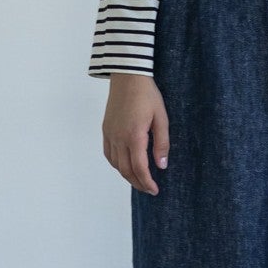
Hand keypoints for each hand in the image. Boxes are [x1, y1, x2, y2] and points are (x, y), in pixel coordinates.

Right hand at [102, 74, 169, 193]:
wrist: (127, 77)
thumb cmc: (147, 95)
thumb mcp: (161, 118)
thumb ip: (161, 143)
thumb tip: (161, 166)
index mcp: (134, 136)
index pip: (139, 168)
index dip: (147, 182)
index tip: (155, 190)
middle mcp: (119, 138)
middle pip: (126, 170)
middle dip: (138, 183)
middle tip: (149, 190)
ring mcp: (110, 134)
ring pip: (116, 164)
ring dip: (127, 176)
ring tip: (139, 180)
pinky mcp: (106, 130)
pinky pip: (108, 154)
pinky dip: (116, 164)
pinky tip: (125, 166)